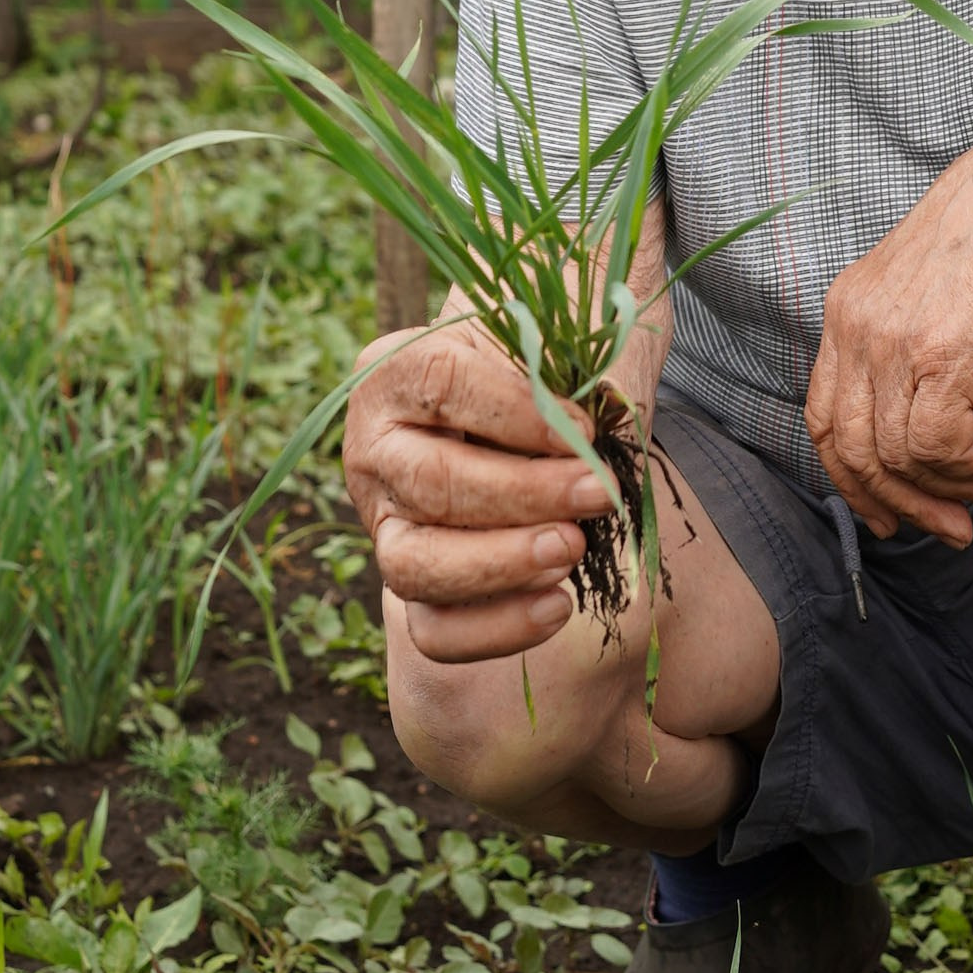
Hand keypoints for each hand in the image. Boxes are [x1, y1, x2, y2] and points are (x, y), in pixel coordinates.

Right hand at [342, 318, 615, 663]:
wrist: (530, 406)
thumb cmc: (541, 365)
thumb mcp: (555, 340)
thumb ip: (572, 370)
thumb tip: (595, 428)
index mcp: (396, 371)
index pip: (441, 384)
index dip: (516, 412)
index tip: (584, 430)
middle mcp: (372, 449)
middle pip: (431, 483)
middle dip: (524, 495)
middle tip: (599, 493)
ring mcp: (383, 523)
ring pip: (415, 567)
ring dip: (502, 565)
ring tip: (574, 548)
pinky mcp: (411, 583)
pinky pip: (434, 631)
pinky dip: (495, 629)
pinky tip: (558, 605)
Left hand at [805, 128, 972, 546]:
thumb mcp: (921, 292)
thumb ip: (900, 348)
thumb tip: (913, 432)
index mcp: (843, 312)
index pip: (823, 419)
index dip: (851, 480)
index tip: (891, 513)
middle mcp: (855, 329)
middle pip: (851, 452)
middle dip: (901, 505)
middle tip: (952, 528)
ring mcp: (892, 343)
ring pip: (896, 457)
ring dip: (952, 489)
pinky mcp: (938, 355)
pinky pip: (935, 446)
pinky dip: (971, 469)